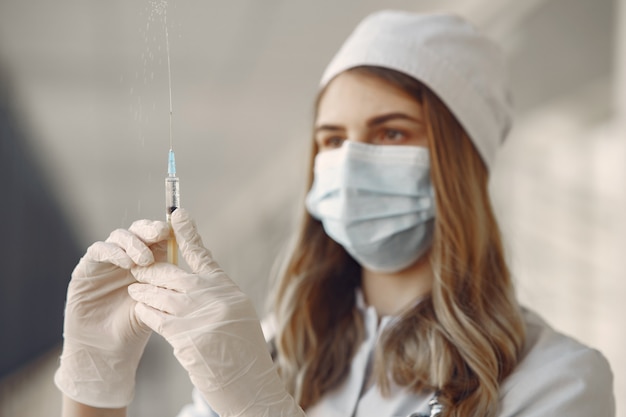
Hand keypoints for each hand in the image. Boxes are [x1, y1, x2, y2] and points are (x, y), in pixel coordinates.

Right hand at [55, 220, 169, 407]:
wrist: (108, 349)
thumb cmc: (137, 326)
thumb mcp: (160, 301)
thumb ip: (170, 281)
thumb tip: (196, 263)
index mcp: (148, 261)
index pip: (157, 236)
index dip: (165, 229)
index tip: (176, 229)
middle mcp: (127, 256)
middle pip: (138, 230)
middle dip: (149, 229)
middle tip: (160, 233)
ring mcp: (106, 261)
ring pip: (119, 236)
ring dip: (134, 243)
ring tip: (145, 259)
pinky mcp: (86, 268)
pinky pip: (98, 250)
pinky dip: (113, 252)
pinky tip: (126, 264)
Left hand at [129, 209, 303, 416]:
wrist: (250, 383)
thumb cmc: (244, 350)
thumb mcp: (236, 313)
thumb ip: (214, 295)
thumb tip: (190, 283)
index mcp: (227, 289)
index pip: (202, 254)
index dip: (187, 232)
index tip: (176, 214)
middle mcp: (213, 298)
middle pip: (173, 274)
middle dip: (151, 269)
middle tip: (137, 266)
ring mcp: (199, 317)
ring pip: (160, 296)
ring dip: (143, 292)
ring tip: (134, 289)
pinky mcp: (185, 338)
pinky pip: (156, 319)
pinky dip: (146, 312)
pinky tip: (141, 310)